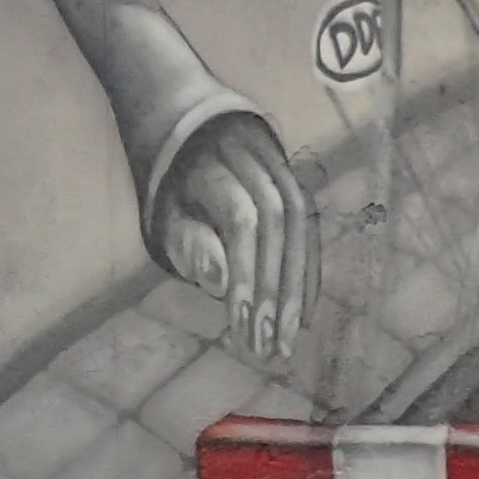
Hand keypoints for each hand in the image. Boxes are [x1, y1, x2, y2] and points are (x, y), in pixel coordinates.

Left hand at [152, 113, 312, 361]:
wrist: (193, 134)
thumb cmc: (174, 192)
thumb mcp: (167, 217)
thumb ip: (191, 247)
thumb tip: (221, 284)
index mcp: (213, 162)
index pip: (240, 220)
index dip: (246, 272)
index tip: (242, 325)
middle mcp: (255, 159)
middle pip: (277, 223)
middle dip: (276, 289)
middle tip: (268, 345)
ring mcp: (282, 168)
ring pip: (301, 225)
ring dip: (297, 288)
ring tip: (286, 339)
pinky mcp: (298, 185)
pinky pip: (311, 230)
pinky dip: (308, 275)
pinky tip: (301, 316)